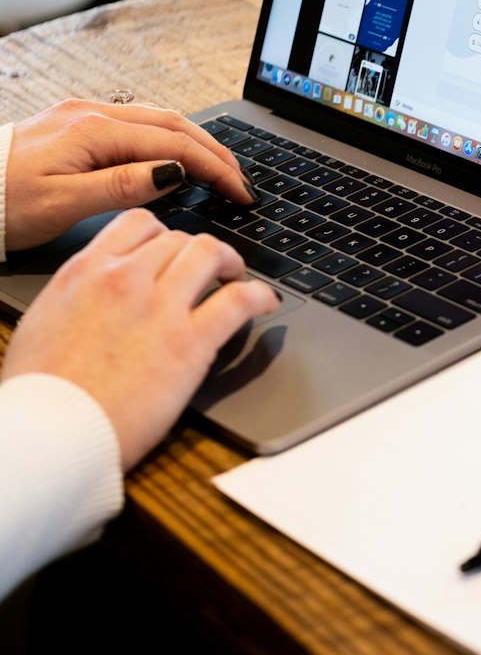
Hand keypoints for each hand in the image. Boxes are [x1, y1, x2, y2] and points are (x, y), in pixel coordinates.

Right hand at [1, 209, 278, 469]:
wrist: (53, 431)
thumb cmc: (42, 392)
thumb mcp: (44, 322)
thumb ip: (78, 296)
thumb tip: (95, 295)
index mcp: (85, 271)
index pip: (137, 224)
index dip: (162, 234)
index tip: (172, 248)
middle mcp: (124, 278)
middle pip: (178, 239)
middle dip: (196, 251)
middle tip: (208, 268)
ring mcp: (159, 307)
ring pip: (209, 254)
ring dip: (229, 261)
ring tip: (236, 277)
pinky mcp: (190, 342)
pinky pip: (238, 301)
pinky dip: (259, 295)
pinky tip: (265, 302)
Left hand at [5, 98, 254, 252]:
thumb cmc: (0, 202)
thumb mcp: (62, 204)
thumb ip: (121, 186)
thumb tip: (172, 174)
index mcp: (93, 131)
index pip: (173, 145)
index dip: (214, 168)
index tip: (240, 192)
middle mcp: (92, 114)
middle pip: (173, 124)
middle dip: (215, 151)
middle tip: (242, 180)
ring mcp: (84, 116)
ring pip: (158, 121)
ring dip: (195, 142)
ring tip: (220, 169)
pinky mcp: (76, 125)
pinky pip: (137, 125)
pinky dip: (169, 140)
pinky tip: (177, 158)